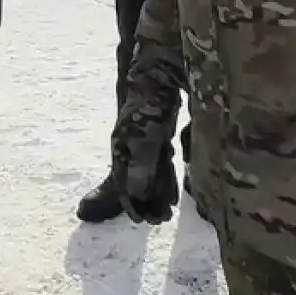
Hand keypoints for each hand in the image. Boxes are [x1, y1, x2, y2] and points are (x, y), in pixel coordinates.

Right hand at [110, 95, 178, 223]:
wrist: (159, 73)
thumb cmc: (150, 106)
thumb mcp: (146, 139)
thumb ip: (141, 166)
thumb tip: (135, 195)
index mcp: (123, 148)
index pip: (123, 183)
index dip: (131, 204)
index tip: (142, 221)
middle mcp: (130, 146)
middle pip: (136, 181)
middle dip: (147, 202)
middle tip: (161, 219)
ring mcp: (145, 140)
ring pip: (149, 174)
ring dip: (157, 193)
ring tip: (167, 211)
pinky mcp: (159, 133)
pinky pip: (160, 162)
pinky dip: (165, 178)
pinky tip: (172, 191)